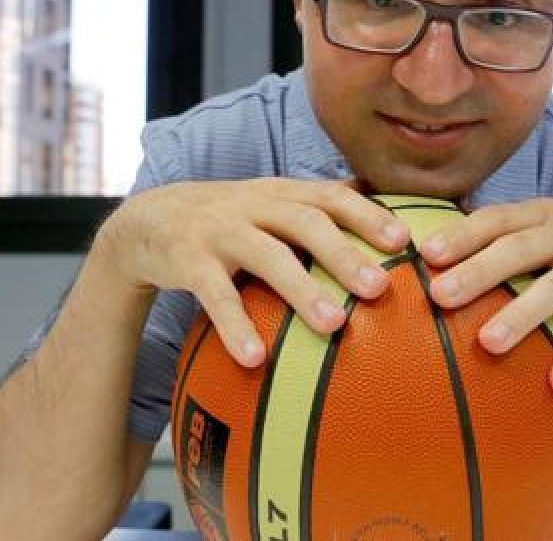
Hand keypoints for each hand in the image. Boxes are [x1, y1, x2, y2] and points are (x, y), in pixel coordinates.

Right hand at [91, 178, 409, 367]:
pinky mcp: (188, 260)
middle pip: (306, 222)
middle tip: (379, 288)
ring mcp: (220, 230)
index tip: (404, 240)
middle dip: (345, 253)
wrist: (148, 220)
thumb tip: (392, 222)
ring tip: (334, 325)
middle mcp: (254, 205)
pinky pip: (215, 295)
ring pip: (266, 256)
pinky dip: (236, 325)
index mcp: (282, 193)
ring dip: (302, 289)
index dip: (368, 213)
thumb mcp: (271, 205)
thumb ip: (320, 211)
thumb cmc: (231, 220)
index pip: (331, 195)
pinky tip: (255, 359)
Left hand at [418, 194, 552, 392]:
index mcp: (544, 215)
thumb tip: (437, 245)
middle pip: (519, 250)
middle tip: (440, 295)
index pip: (498, 219)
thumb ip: (507, 228)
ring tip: (488, 343)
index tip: (426, 253)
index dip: (462, 234)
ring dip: (522, 315)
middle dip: (478, 272)